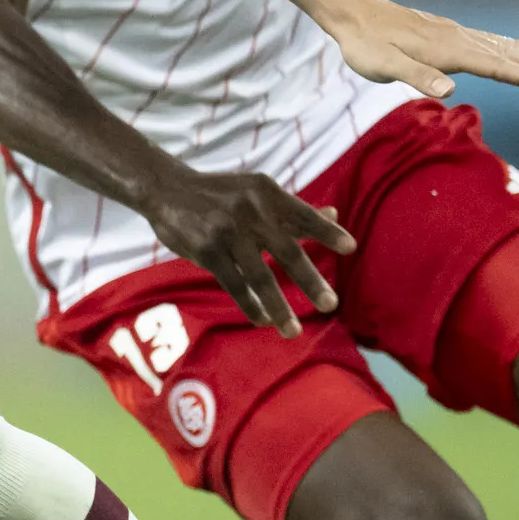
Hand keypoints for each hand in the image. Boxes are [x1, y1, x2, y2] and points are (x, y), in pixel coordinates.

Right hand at [140, 165, 357, 337]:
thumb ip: (292, 209)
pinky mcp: (207, 251)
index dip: (326, 231)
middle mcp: (249, 211)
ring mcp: (227, 233)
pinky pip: (234, 284)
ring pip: (259, 276)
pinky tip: (264, 320)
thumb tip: (335, 215)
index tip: (350, 248)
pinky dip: (250, 305)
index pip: (303, 214)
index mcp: (266, 193)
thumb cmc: (222, 193)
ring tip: (293, 330)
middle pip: (286, 251)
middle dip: (310, 280)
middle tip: (331, 304)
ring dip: (278, 307)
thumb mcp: (256, 192)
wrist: (168, 189)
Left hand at [327, 0, 518, 100]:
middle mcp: (457, 39)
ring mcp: (452, 33)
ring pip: (498, 44)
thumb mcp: (383, 65)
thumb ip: (417, 76)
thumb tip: (449, 91)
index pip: (498, 69)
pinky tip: (512, 44)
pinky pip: (484, 39)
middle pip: (506, 54)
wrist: (352, 13)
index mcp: (448, 51)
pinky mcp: (444, 32)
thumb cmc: (364, 44)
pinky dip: (506, 43)